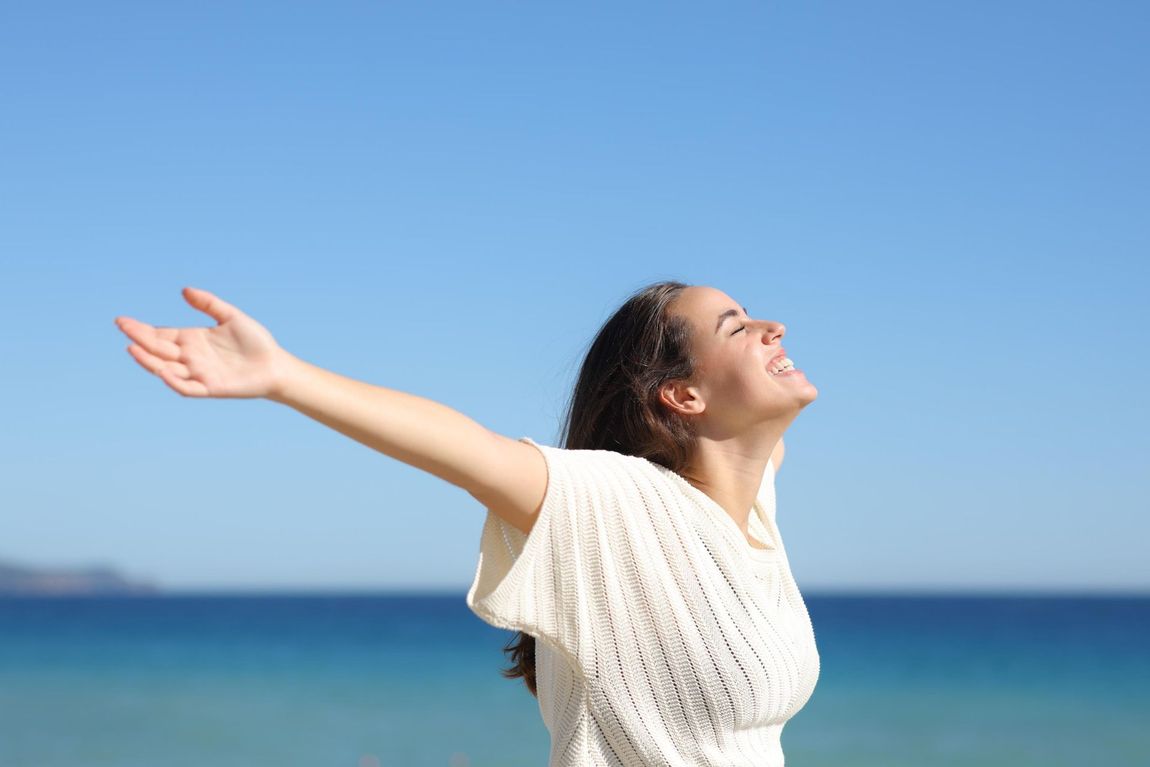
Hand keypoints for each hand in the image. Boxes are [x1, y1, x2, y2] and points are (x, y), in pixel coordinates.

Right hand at [115, 287, 292, 398]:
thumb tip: (184, 290)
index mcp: (192, 340)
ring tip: (133, 348)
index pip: (161, 335)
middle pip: (159, 349)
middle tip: (123, 327)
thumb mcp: (231, 316)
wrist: (275, 365)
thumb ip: (208, 304)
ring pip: (166, 369)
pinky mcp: (210, 388)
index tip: (122, 321)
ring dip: (149, 361)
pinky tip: (163, 371)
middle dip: (140, 339)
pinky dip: (174, 381)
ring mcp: (199, 373)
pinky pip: (187, 387)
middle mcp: (191, 357)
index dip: (142, 329)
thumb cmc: (255, 341)